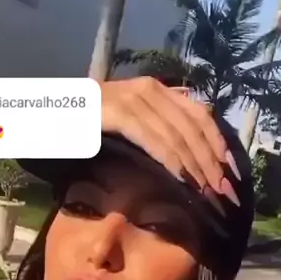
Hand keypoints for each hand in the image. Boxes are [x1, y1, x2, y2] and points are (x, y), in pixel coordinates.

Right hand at [100, 78, 239, 204]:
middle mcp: (150, 89)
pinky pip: (154, 139)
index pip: (200, 114)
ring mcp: (134, 99)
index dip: (218, 143)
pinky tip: (182, 178)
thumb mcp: (128, 121)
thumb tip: (184, 154)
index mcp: (156, 89)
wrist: (49, 112)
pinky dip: (171, 160)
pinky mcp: (119, 113)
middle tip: (224, 190)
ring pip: (177, 135)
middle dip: (212, 161)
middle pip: (193, 127)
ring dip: (195, 165)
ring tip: (206, 190)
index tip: (231, 171)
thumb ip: (154, 128)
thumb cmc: (86, 124)